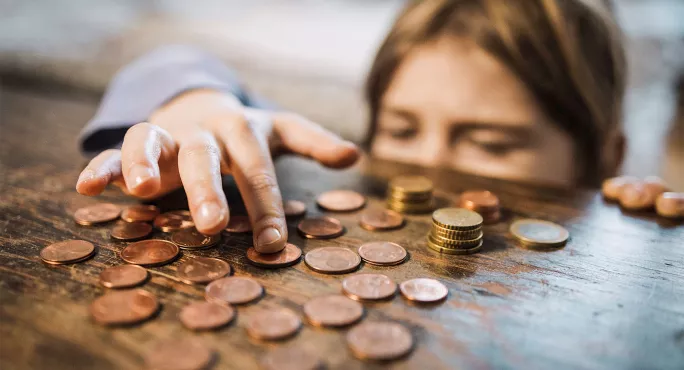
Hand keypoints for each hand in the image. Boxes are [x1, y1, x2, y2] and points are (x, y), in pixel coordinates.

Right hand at [76, 89, 359, 251]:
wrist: (202, 109)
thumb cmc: (246, 135)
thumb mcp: (281, 132)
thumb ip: (314, 142)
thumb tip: (355, 154)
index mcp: (244, 129)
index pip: (258, 166)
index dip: (267, 203)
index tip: (273, 243)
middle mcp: (205, 129)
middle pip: (207, 156)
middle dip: (210, 190)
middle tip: (215, 226)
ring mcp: (170, 134)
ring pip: (153, 142)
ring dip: (144, 163)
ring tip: (140, 190)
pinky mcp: (140, 142)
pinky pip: (116, 150)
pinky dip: (103, 166)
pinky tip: (87, 187)